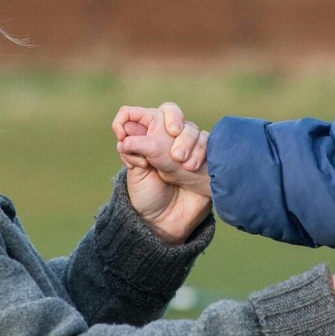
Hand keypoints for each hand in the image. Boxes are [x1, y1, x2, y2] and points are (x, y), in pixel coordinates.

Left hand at [112, 103, 210, 244]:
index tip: (137, 132)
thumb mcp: (136, 174)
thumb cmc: (148, 198)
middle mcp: (167, 140)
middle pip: (172, 113)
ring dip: (187, 141)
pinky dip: (201, 151)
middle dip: (173, 119)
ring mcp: (187, 148)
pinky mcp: (205, 159)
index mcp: (146, 140)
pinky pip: (208, 143)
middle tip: (172, 132)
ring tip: (181, 162)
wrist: (167, 222)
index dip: (138, 115)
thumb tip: (125, 129)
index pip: (144, 114)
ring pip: (192, 128)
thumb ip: (133, 150)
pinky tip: (192, 167)